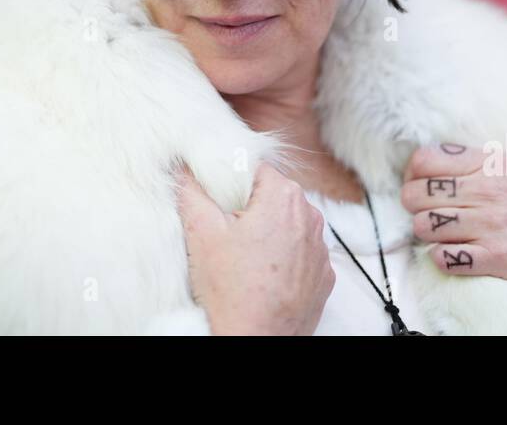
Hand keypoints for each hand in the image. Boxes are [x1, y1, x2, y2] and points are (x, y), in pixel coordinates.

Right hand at [176, 161, 334, 334]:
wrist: (256, 341)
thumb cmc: (231, 289)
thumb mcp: (201, 231)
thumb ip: (191, 189)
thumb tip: (183, 166)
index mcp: (284, 196)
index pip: (254, 169)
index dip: (230, 184)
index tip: (216, 204)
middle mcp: (311, 217)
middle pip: (272, 197)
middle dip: (248, 209)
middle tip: (224, 233)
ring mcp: (320, 250)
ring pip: (287, 226)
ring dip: (266, 234)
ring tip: (241, 259)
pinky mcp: (323, 277)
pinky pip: (300, 255)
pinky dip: (283, 260)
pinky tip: (260, 276)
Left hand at [401, 144, 506, 310]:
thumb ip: (482, 161)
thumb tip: (436, 158)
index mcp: (494, 164)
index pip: (425, 160)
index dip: (413, 175)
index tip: (419, 186)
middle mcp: (490, 190)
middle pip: (417, 194)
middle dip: (415, 206)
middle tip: (428, 214)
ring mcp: (493, 224)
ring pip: (425, 225)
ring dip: (428, 233)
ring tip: (443, 235)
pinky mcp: (498, 257)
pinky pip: (444, 257)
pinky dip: (442, 258)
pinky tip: (456, 255)